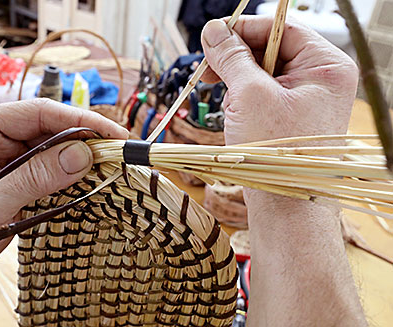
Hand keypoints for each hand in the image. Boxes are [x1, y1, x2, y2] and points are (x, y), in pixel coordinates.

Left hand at [0, 99, 127, 288]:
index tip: (113, 136)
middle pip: (50, 125)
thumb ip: (35, 177)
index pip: (37, 112)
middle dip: (86, 138)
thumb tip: (84, 155)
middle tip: (119, 155)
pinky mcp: (15, 165)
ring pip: (54, 142)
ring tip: (112, 165)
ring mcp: (5, 147)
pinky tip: (91, 175)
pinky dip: (72, 169)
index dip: (80, 120)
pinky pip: (50, 160)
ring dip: (82, 154)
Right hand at [201, 17, 365, 325]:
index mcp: (325, 66)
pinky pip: (261, 95)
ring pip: (262, 74)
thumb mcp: (249, 96)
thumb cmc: (276, 154)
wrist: (284, 208)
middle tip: (208, 71)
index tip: (211, 38)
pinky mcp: (289, 119)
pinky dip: (242, 100)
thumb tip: (214, 29)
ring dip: (236, 82)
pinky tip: (233, 114)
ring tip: (224, 99)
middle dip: (236, 59)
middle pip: (270, 50)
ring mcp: (305, 100)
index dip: (243, 30)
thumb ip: (231, 57)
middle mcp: (319, 80)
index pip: (280, 28)